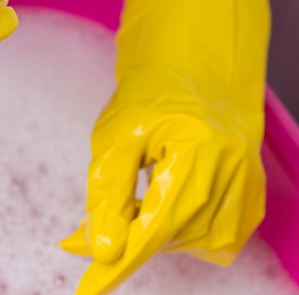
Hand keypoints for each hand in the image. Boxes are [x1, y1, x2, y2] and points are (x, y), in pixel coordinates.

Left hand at [60, 0, 269, 293]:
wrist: (198, 67)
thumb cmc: (152, 93)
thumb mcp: (114, 137)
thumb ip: (108, 195)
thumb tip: (100, 250)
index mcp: (198, 155)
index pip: (150, 230)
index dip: (115, 265)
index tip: (86, 290)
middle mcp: (231, 176)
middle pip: (169, 239)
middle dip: (125, 240)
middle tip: (87, 234)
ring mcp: (247, 188)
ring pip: (192, 244)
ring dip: (154, 234)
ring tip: (135, 199)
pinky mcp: (252, 196)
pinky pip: (218, 239)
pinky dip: (182, 233)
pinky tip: (164, 207)